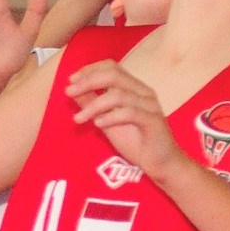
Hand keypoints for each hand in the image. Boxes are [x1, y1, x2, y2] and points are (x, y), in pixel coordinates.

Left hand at [64, 60, 181, 178]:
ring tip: (78, 119)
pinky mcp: (153, 121)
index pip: (112, 67)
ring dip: (94, 105)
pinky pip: (130, 112)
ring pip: (119, 95)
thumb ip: (92, 105)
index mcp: (134, 88)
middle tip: (68, 92)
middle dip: (88, 82)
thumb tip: (73, 91)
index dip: (90, 70)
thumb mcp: (107, 122)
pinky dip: (111, 116)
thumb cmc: (135, 142)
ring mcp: (150, 105)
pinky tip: (98, 124)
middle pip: (114, 75)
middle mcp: (143, 92)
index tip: (71, 80)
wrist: (161, 164)